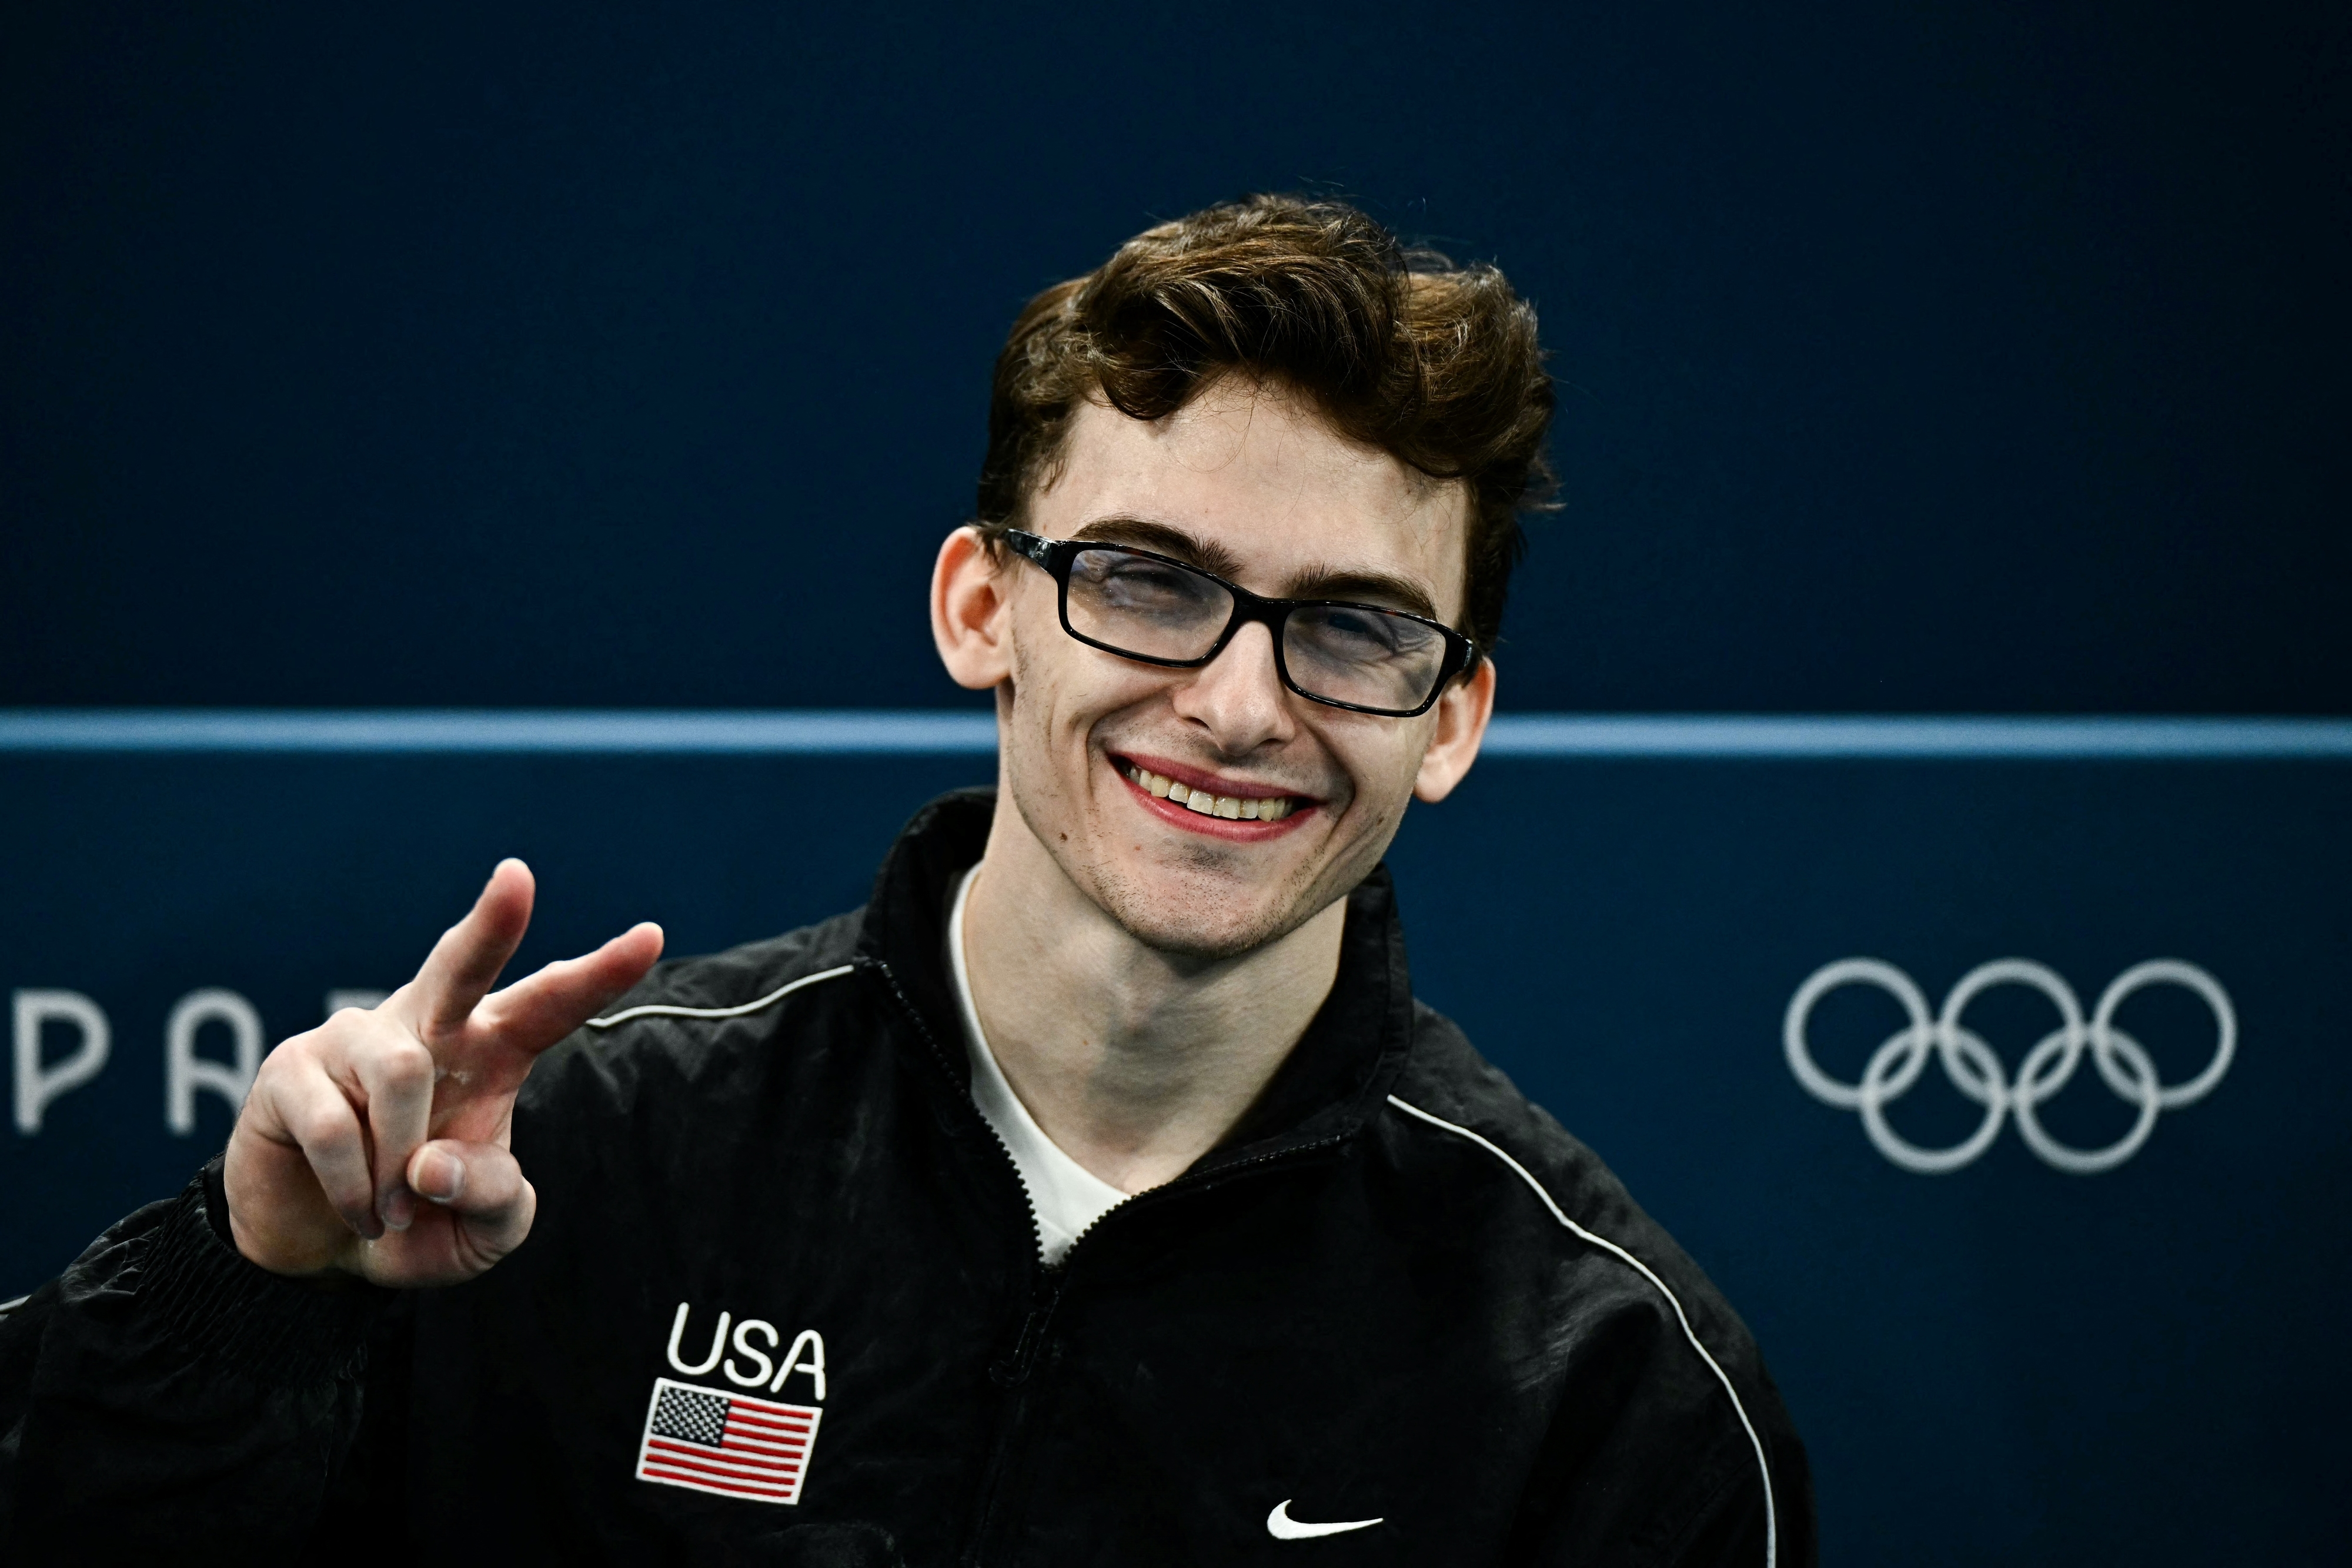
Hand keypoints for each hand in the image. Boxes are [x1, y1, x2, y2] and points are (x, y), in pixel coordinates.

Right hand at [222, 860, 661, 1285]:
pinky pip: (334, 1123)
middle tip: (518, 877)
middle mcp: (426, 1030)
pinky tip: (358, 1210)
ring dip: (398, 1162)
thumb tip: (433, 1164)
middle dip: (491, 923)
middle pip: (461, 964)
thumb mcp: (484, 1230)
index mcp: (490, 1053)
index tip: (652, 936)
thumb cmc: (420, 1225)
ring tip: (391, 1212)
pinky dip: (354, 1186)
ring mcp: (352, 1040)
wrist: (323, 1255)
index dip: (599, 973)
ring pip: (400, 1073)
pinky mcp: (289, 1070)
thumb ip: (492, 1199)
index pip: (550, 1005)